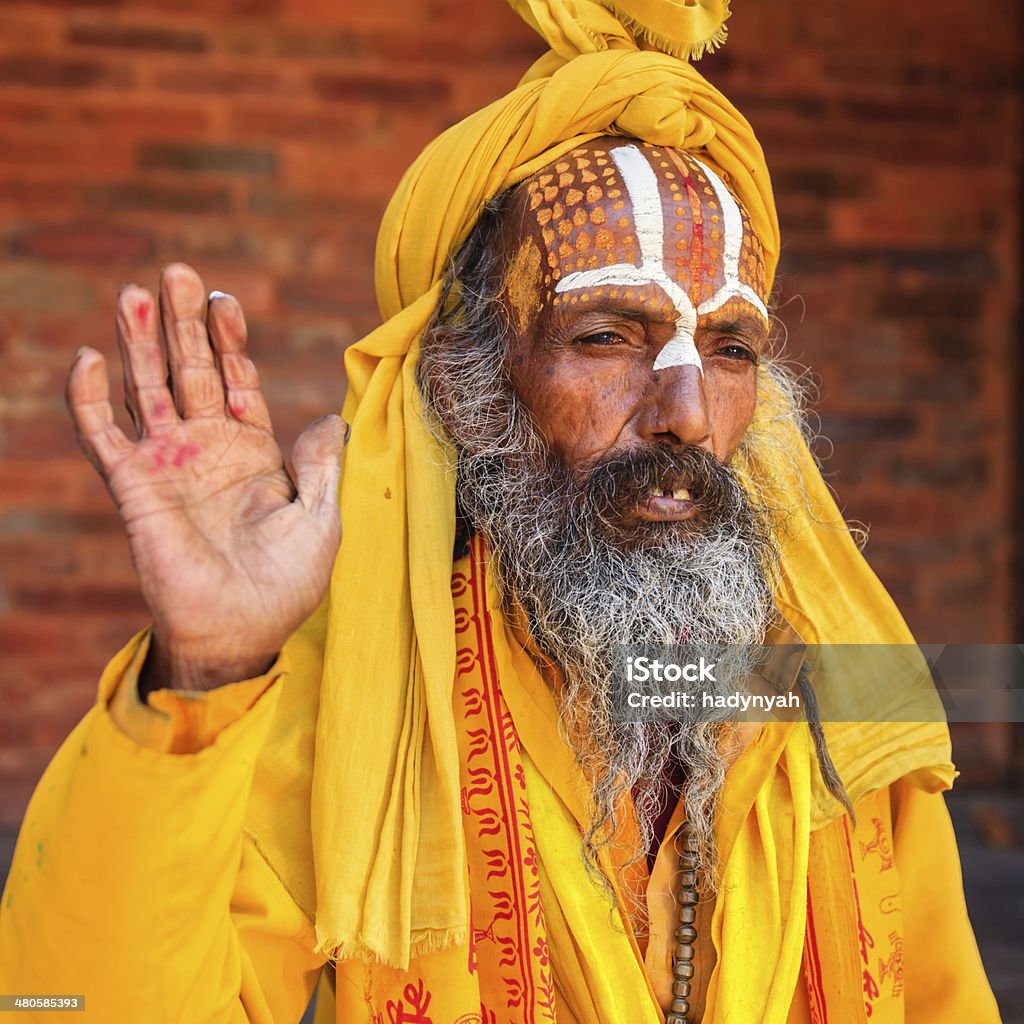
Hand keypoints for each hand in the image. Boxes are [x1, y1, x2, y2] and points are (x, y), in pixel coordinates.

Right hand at [66, 263, 346, 691]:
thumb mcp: (322, 518)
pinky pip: (104, 436)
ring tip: (132, 292)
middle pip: (191, 371)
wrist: (241, 631)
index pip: (237, 381)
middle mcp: (207, 450)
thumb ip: (322, 465)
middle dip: (183, 323)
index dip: (230, 342)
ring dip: (139, 342)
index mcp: (254, 453)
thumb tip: (328, 417)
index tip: (226, 301)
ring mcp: (168, 465)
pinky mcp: (135, 488)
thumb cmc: (286, 584)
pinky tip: (89, 358)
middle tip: (176, 272)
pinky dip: (91, 399)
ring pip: (148, 389)